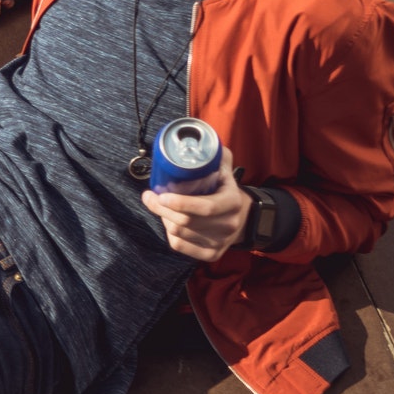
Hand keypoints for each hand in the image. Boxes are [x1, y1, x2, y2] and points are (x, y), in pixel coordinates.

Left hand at [143, 147, 251, 262]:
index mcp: (232, 203)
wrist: (244, 218)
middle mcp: (228, 225)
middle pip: (185, 221)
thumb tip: (199, 139)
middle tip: (149, 196)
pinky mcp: (211, 254)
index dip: (179, 203)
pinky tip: (169, 223)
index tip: (159, 194)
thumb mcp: (226, 171)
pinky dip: (170, 234)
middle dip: (161, 208)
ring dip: (164, 219)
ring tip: (160, 207)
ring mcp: (220, 242)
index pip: (204, 207)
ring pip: (179, 233)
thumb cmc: (226, 190)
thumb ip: (216, 155)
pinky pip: (180, 246)